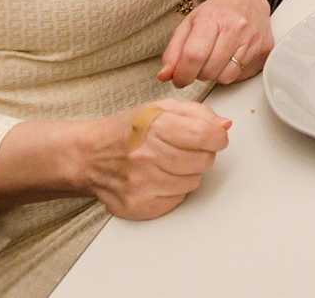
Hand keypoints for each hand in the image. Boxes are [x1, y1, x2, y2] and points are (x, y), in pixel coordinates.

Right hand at [80, 100, 230, 220]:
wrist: (89, 156)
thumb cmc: (127, 131)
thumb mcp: (161, 108)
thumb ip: (198, 114)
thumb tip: (225, 126)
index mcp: (154, 127)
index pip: (205, 135)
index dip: (217, 137)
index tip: (214, 137)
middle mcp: (146, 157)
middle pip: (203, 161)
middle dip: (203, 154)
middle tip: (187, 149)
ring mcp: (141, 184)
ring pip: (193, 183)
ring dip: (188, 173)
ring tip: (169, 163)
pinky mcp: (138, 206)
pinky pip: (177, 200)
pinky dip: (174, 190)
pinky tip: (159, 178)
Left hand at [159, 0, 272, 87]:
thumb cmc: (217, 11)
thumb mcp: (189, 24)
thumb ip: (173, 51)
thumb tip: (164, 75)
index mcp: (211, 18)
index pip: (193, 56)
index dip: (182, 74)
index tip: (180, 78)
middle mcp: (235, 27)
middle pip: (209, 70)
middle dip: (199, 73)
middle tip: (201, 62)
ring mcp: (252, 38)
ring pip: (225, 77)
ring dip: (216, 74)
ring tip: (216, 59)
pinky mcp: (264, 48)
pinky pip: (241, 75)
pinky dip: (231, 72)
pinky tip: (231, 58)